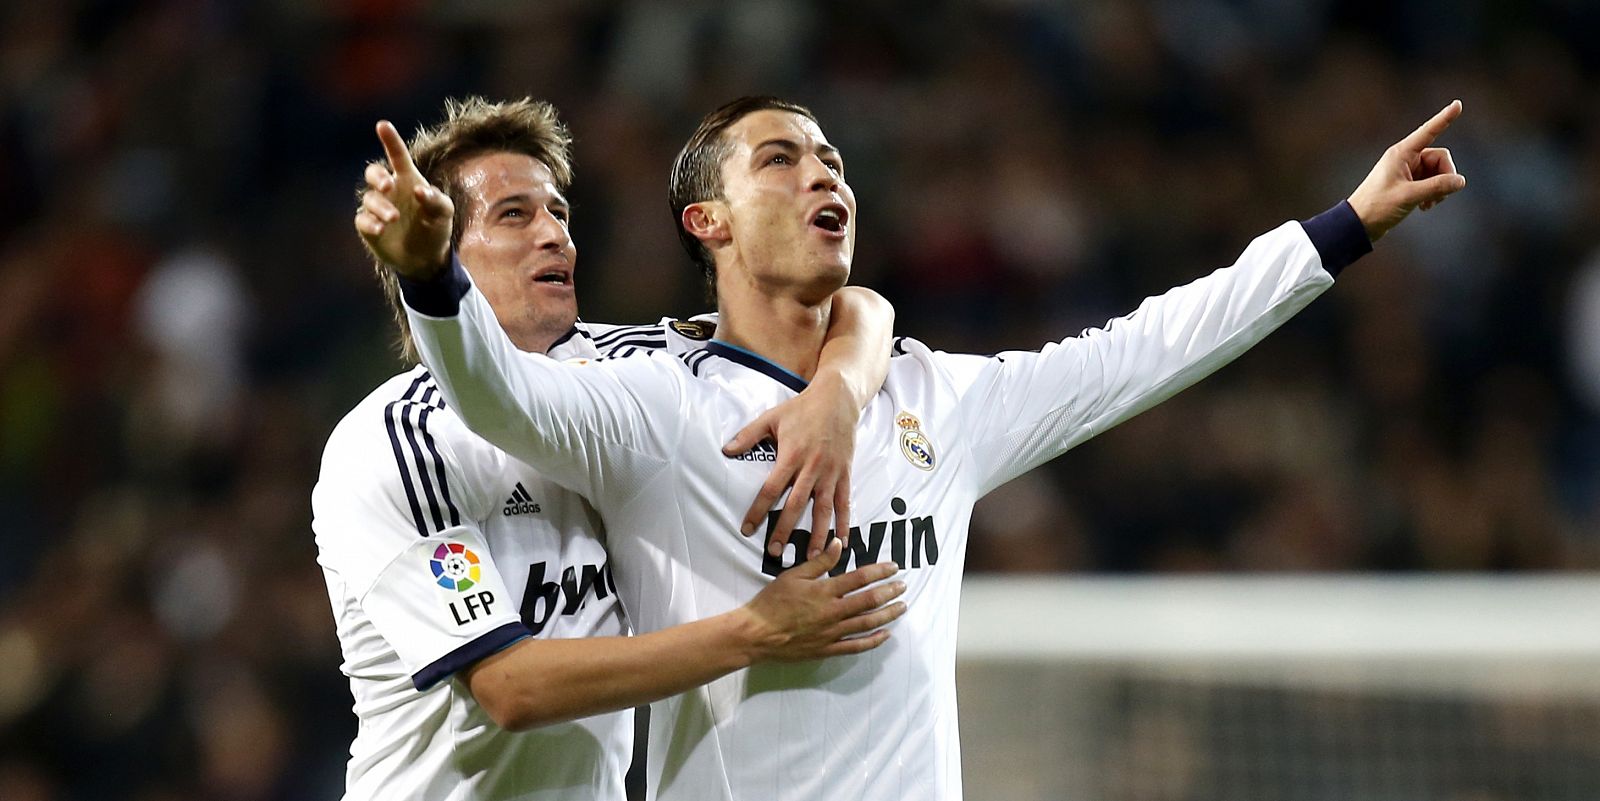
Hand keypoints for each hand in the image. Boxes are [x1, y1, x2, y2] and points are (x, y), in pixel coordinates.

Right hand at [354, 120, 455, 277]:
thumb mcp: (444, 213)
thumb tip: (419, 190)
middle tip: (389, 186)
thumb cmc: (436, 227)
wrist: (427, 258)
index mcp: (408, 179)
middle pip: (374, 173)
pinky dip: (370, 223)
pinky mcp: (369, 227)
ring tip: (394, 218)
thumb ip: (436, 199)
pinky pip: (362, 220)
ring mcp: (377, 208)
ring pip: (370, 199)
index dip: (390, 140)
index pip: (397, 156)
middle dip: (378, 176)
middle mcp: (389, 190)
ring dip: (381, 207)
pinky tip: (381, 228)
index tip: (382, 125)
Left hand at [725, 372, 857, 559]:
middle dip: (784, 530)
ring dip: (817, 534)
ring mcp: (830, 472)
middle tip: (774, 552)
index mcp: (791, 456)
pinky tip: (842, 541)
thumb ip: (748, 435)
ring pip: (823, 509)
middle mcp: (812, 468)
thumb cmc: (802, 409)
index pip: (771, 489)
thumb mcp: (772, 418)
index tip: (747, 529)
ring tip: (811, 557)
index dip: (758, 511)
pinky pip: (845, 502)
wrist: (838, 399)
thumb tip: (726, 450)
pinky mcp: (845, 474)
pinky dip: (844, 522)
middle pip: (796, 505)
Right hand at [738, 539, 905, 661]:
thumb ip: (819, 562)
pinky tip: (885, 634)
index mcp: (824, 591)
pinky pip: (856, 646)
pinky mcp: (828, 649)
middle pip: (869, 601)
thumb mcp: (794, 575)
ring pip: (867, 624)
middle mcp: (832, 612)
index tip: (894, 567)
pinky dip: (873, 641)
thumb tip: (839, 545)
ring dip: (887, 615)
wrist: (757, 634)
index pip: (860, 578)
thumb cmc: (772, 602)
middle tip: (904, 586)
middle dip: (889, 592)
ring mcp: (832, 633)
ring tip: (901, 607)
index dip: (880, 571)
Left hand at [1347, 100, 1467, 241]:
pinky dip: (1433, 193)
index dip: (1444, 118)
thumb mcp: (1409, 196)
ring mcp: (1407, 170)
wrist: (1359, 223)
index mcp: (1401, 154)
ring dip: (1439, 188)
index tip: (1458, 104)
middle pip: (1440, 158)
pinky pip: (1431, 181)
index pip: (1428, 131)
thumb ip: (1437, 187)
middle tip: (1440, 195)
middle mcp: (1405, 158)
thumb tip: (1461, 181)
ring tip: (1428, 204)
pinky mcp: (1408, 183)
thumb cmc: (1377, 206)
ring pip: (1437, 171)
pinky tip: (1425, 206)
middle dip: (1445, 176)